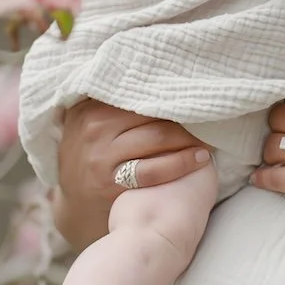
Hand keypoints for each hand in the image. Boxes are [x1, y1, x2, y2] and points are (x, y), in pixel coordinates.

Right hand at [55, 99, 209, 249]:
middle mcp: (95, 127)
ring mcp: (101, 156)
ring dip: (190, 136)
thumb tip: (159, 77)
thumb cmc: (94, 158)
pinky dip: (183, 161)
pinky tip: (200, 157)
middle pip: (153, 112)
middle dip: (185, 115)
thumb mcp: (93, 125)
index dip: (171, 94)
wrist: (75, 207)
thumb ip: (115, 103)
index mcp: (91, 106)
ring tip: (209, 136)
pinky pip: (155, 169)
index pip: (140, 92)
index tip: (195, 95)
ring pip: (158, 136)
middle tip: (210, 114)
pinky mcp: (110, 183)